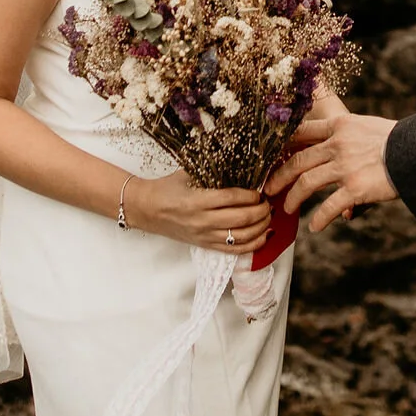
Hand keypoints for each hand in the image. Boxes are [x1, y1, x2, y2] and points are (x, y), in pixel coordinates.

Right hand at [125, 172, 272, 255]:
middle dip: (261, 210)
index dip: (251, 195)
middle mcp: (202, 221)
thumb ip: (212, 171)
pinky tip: (264, 235)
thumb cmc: (167, 188)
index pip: (232, 198)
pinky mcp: (205, 246)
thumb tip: (240, 165)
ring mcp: (205, 236)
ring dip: (261, 227)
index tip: (260, 190)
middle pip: (241, 219)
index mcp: (197, 200)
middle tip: (269, 202)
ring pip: (242, 237)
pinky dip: (253, 244)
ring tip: (268, 216)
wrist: (146, 209)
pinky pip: (234, 250)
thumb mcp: (187, 173)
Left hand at [267, 80, 398, 229]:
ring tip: (288, 209)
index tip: (272, 153)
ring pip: (306, 183)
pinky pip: (328, 207)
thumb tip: (338, 139)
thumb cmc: (400, 139)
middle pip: (298, 160)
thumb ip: (349, 133)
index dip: (284, 143)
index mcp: (340, 126)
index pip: (303, 131)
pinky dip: (319, 218)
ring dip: (294, 198)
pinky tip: (315, 226)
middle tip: (269, 187)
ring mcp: (344, 167)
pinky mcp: (354, 188)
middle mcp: (337, 145)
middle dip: (280, 176)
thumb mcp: (368, 125)